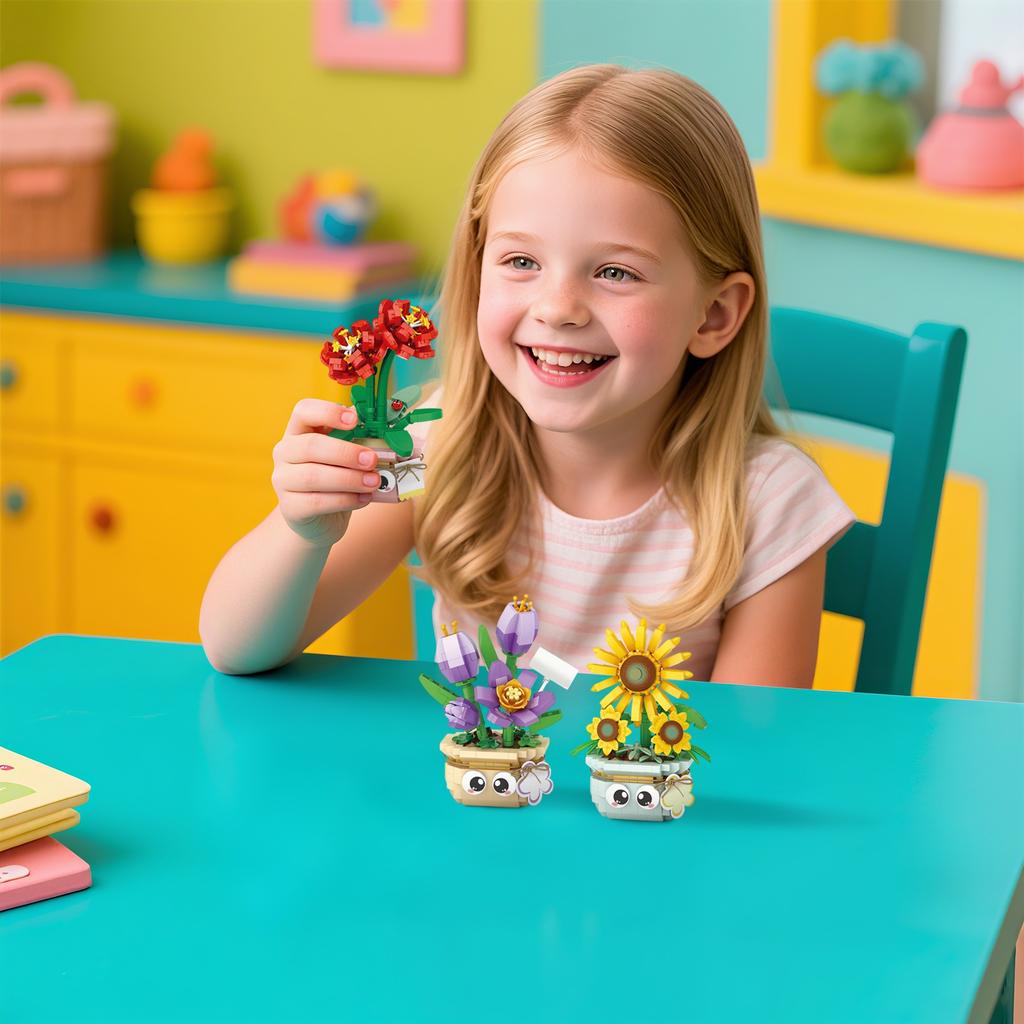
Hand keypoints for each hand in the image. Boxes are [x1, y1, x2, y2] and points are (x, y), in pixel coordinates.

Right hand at [271, 399, 379, 548]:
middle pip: (311, 446)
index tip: (354, 420)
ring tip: (374, 482)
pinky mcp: (290, 507)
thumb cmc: (336, 479)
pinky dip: (345, 500)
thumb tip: (388, 431)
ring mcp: (283, 480)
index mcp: (299, 431)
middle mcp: (285, 452)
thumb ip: (360, 440)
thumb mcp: (346, 456)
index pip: (303, 411)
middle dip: (346, 452)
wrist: (320, 519)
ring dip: (349, 479)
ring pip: (313, 476)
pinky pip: (317, 502)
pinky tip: (363, 498)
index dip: (328, 412)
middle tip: (373, 460)